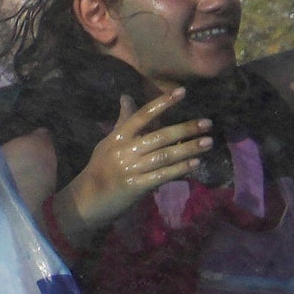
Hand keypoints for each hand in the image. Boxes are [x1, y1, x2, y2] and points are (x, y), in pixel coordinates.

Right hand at [67, 88, 213, 229]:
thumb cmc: (99, 169)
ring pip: (164, 156)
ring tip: (208, 142)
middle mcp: (125, 151)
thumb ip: (122, 121)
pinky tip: (196, 164)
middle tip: (208, 123)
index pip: (142, 115)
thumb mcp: (108, 143)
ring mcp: (130, 169)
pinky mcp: (136, 187)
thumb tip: (126, 96)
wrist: (86, 201)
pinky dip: (180, 169)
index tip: (182, 92)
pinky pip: (162, 176)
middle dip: (185, 129)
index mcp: (118, 137)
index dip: (162, 103)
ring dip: (188, 148)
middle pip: (159, 136)